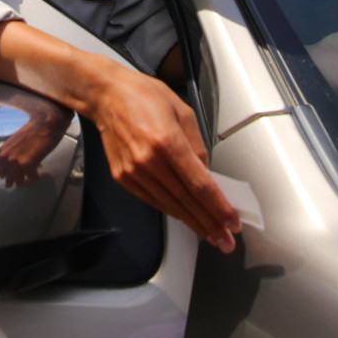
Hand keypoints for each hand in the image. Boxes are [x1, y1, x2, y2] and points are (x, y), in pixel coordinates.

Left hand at [0, 102, 70, 187]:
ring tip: (27, 182)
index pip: (0, 168)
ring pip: (16, 181)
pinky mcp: (28, 165)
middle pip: (6, 177)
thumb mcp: (16, 140)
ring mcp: (16, 163)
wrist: (44, 124)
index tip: (9, 176)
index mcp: (3, 151)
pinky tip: (37, 174)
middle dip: (12, 181)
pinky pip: (30, 177)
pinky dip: (34, 176)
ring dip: (22, 182)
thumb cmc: (32, 129)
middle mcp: (7, 158)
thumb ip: (12, 151)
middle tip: (18, 182)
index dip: (6, 173)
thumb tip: (14, 161)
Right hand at [87, 65, 240, 253]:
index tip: (231, 222)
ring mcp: (134, 173)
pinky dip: (172, 211)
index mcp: (167, 141)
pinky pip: (153, 201)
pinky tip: (186, 218)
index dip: (218, 207)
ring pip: (170, 207)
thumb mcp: (182, 111)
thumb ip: (197, 145)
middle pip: (186, 202)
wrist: (106, 96)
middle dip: (209, 224)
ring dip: (193, 223)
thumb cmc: (142, 96)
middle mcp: (149, 161)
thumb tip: (207, 173)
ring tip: (211, 235)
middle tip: (226, 241)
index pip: (199, 185)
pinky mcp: (124, 178)